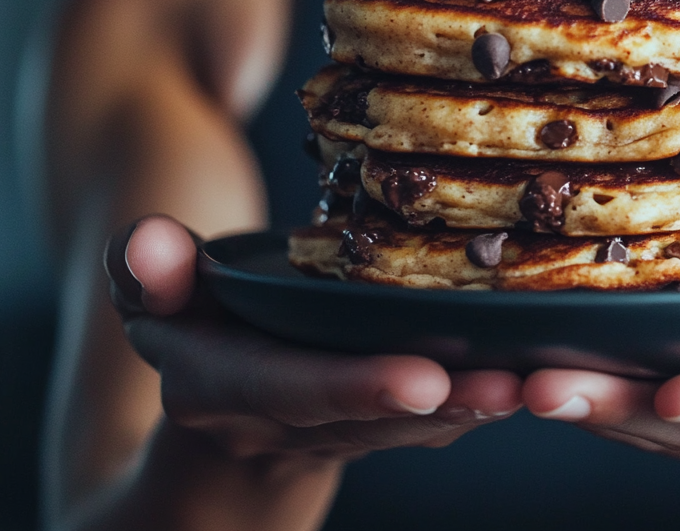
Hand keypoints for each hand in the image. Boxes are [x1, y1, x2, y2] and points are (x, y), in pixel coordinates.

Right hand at [107, 215, 521, 463]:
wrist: (209, 409)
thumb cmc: (183, 320)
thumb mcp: (146, 291)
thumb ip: (145, 264)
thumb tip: (151, 246)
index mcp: (220, 385)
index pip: (290, 388)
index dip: (354, 386)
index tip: (423, 377)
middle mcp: (280, 421)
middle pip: (367, 417)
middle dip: (439, 406)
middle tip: (508, 384)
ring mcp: (332, 432)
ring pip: (408, 428)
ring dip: (471, 409)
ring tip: (533, 381)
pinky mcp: (375, 428)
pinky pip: (428, 423)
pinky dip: (476, 402)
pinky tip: (530, 374)